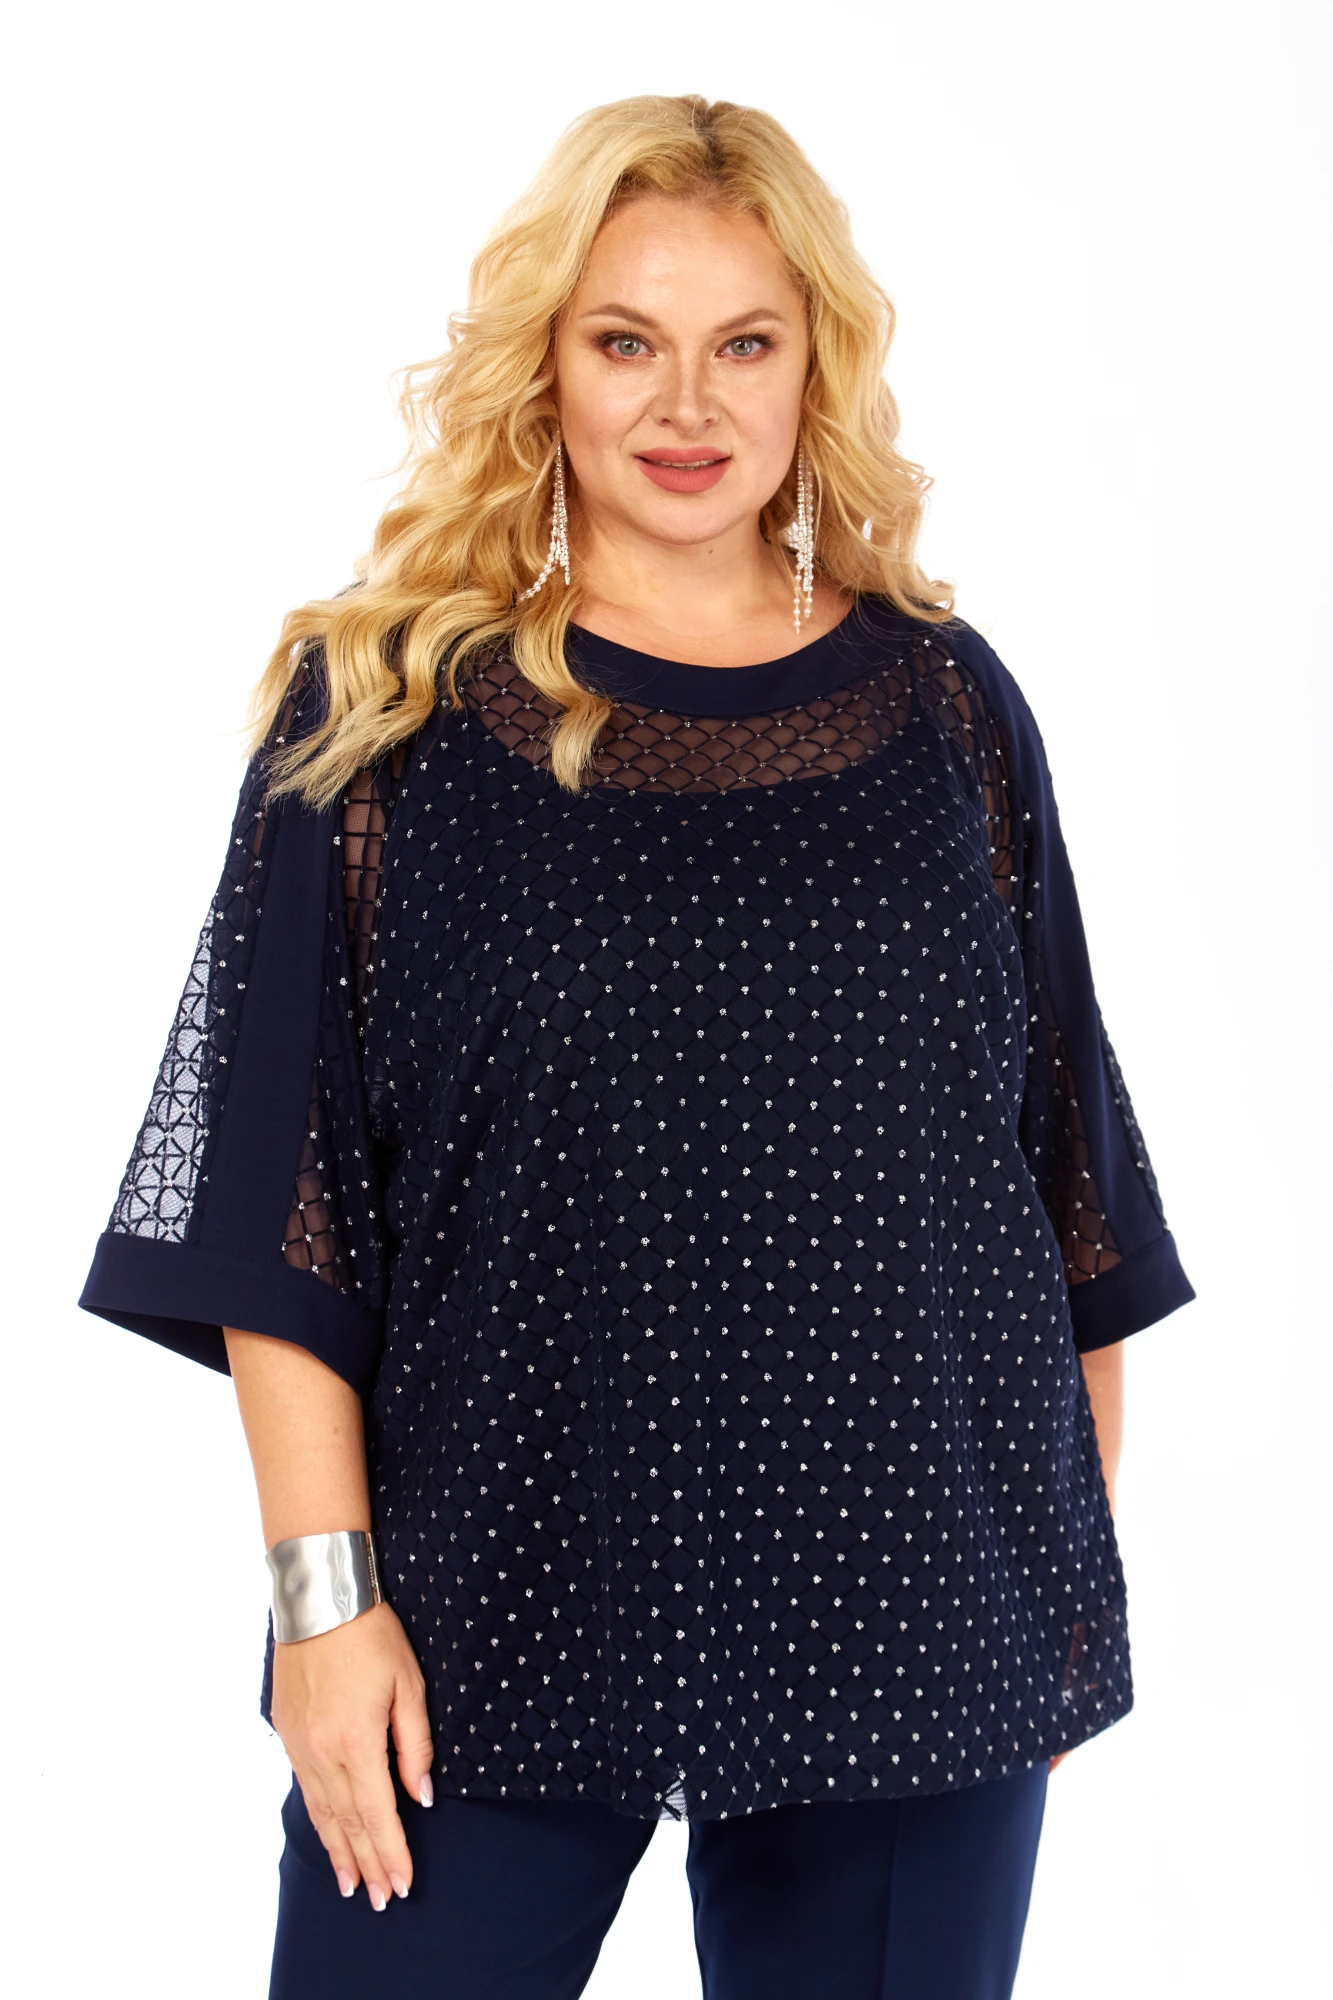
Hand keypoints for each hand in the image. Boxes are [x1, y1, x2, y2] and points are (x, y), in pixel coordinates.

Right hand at [270, 1600, 434, 1909]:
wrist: (320, 1599)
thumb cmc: (371, 1635)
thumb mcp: (409, 1685)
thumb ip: (416, 1745)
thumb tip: (420, 1796)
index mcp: (357, 1742)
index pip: (377, 1815)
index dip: (391, 1854)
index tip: (400, 1885)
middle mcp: (322, 1752)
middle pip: (347, 1823)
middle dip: (366, 1864)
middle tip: (378, 1900)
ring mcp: (299, 1744)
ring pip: (321, 1812)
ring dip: (338, 1850)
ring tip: (349, 1883)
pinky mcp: (286, 1732)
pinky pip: (305, 1788)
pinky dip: (318, 1818)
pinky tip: (327, 1833)